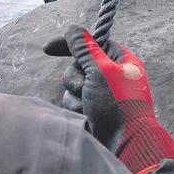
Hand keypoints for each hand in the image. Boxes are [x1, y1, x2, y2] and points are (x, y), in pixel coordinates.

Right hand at [46, 26, 173, 173]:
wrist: (126, 143)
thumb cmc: (118, 105)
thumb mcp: (100, 71)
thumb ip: (85, 49)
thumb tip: (73, 30)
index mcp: (122, 61)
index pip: (93, 43)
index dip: (71, 44)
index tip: (48, 49)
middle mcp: (113, 75)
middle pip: (79, 65)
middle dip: (76, 77)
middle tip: (86, 88)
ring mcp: (103, 93)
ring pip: (73, 85)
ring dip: (76, 95)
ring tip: (89, 106)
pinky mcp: (94, 109)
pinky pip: (74, 102)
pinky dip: (77, 108)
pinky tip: (87, 116)